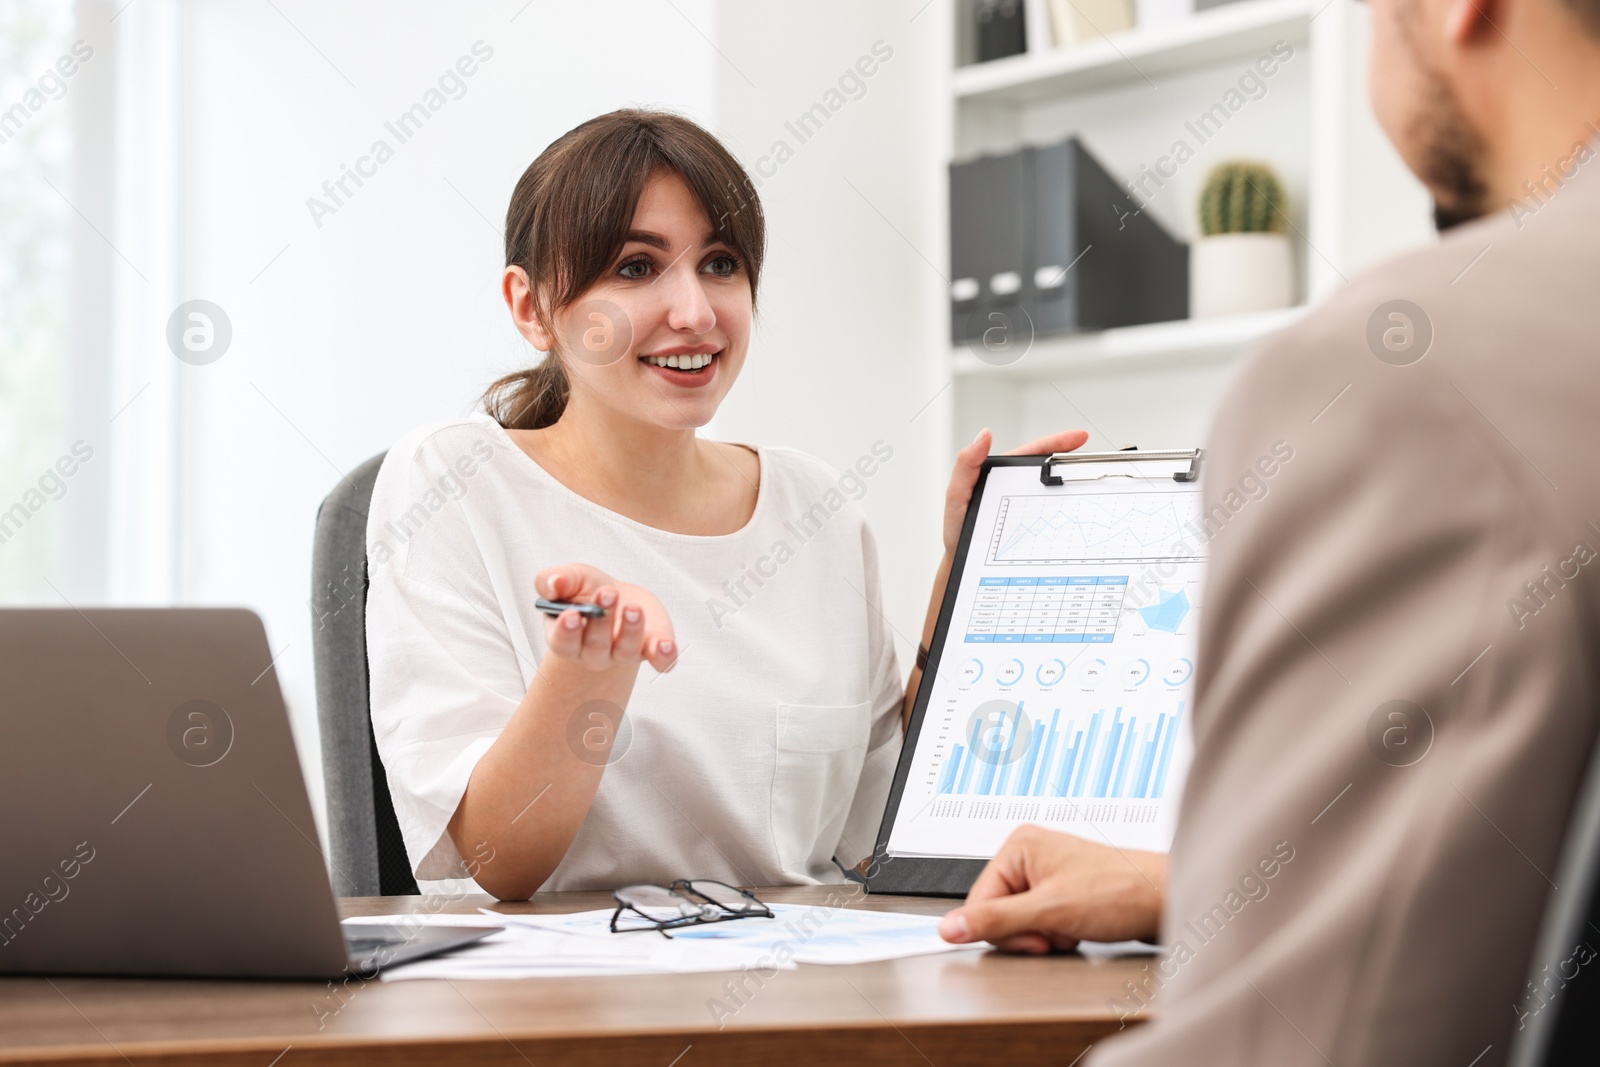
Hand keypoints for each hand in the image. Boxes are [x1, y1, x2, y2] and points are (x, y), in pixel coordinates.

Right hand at [535, 564, 677, 672]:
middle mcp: (593, 653)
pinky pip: (659, 661)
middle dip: (602, 621)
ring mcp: (623, 654)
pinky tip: (667, 645)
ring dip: (631, 631)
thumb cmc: (587, 590)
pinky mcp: (650, 650)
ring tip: (633, 608)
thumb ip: (552, 580)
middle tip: (608, 593)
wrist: (618, 596)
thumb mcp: (569, 578)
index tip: (571, 614)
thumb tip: (553, 584)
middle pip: (596, 646)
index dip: (566, 631)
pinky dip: (664, 656)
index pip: (562, 643)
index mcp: (566, 638)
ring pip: (626, 651)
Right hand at [937, 825, 1165, 953]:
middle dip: (1026, 933)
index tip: (1034, 937)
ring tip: (1070, 928)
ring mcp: (1046, 872)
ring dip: (1043, 935)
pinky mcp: (1060, 890)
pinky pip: (1038, 922)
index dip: (1004, 930)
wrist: (1166, 899)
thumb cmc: (1120, 892)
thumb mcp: (1049, 912)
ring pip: (1018, 921)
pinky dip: (1055, 934)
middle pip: (997, 912)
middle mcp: (1029, 855)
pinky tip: (1076, 929)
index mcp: (1019, 846)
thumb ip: (995, 921)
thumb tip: (950, 928)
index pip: (978, 901)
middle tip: (1056, 932)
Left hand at [942, 428, 1089, 556]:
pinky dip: (1068, 512)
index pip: (1032, 453)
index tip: (1079, 438)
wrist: (963, 564)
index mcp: (1001, 475)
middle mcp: (1017, 488)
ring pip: (1054, 492)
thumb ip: (966, 465)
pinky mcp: (1033, 527)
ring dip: (1074, 487)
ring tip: (1093, 483)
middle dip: (1073, 460)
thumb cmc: (958, 530)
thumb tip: (983, 435)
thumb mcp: (957, 495)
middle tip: (1094, 459)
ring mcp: (1027, 507)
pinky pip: (1053, 516)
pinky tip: (1080, 512)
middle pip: (1049, 470)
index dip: (1057, 443)